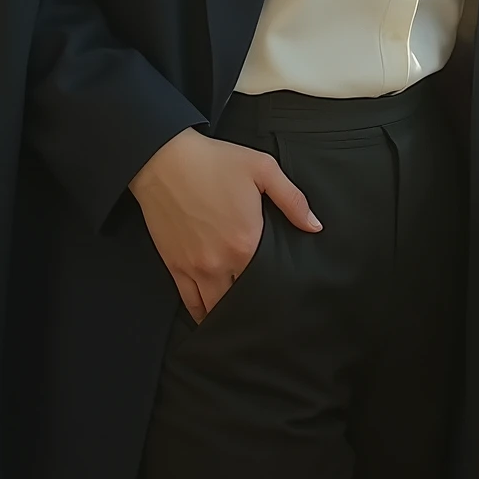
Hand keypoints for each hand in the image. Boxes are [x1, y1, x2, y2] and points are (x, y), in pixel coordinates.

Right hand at [129, 129, 320, 322]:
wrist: (163, 160)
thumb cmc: (214, 162)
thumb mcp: (263, 170)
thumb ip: (293, 200)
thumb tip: (315, 226)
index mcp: (246, 242)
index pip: (267, 279)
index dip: (277, 288)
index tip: (287, 294)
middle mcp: (221, 262)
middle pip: (242, 298)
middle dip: (254, 305)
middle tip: (267, 309)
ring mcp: (195, 268)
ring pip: (215, 307)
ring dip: (228, 313)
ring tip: (242, 318)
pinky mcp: (175, 266)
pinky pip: (189, 301)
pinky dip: (201, 313)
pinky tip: (211, 318)